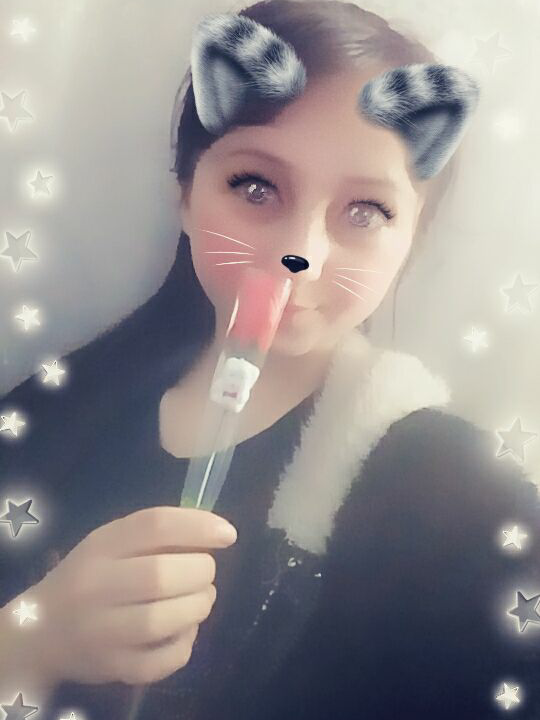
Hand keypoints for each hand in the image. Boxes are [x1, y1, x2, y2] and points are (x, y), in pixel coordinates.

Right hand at [16, 506, 236, 686]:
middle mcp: (95, 586)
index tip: (227, 534)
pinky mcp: (110, 668)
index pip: (154, 526)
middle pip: (161, 575)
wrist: (43, 631)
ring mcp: (100, 631)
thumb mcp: (113, 544)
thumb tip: (214, 534)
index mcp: (100, 546)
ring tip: (202, 599)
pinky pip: (161, 660)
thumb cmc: (92, 577)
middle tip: (206, 573)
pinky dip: (185, 644)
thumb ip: (156, 535)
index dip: (198, 526)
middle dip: (201, 572)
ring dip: (198, 606)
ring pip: (162, 620)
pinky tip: (184, 630)